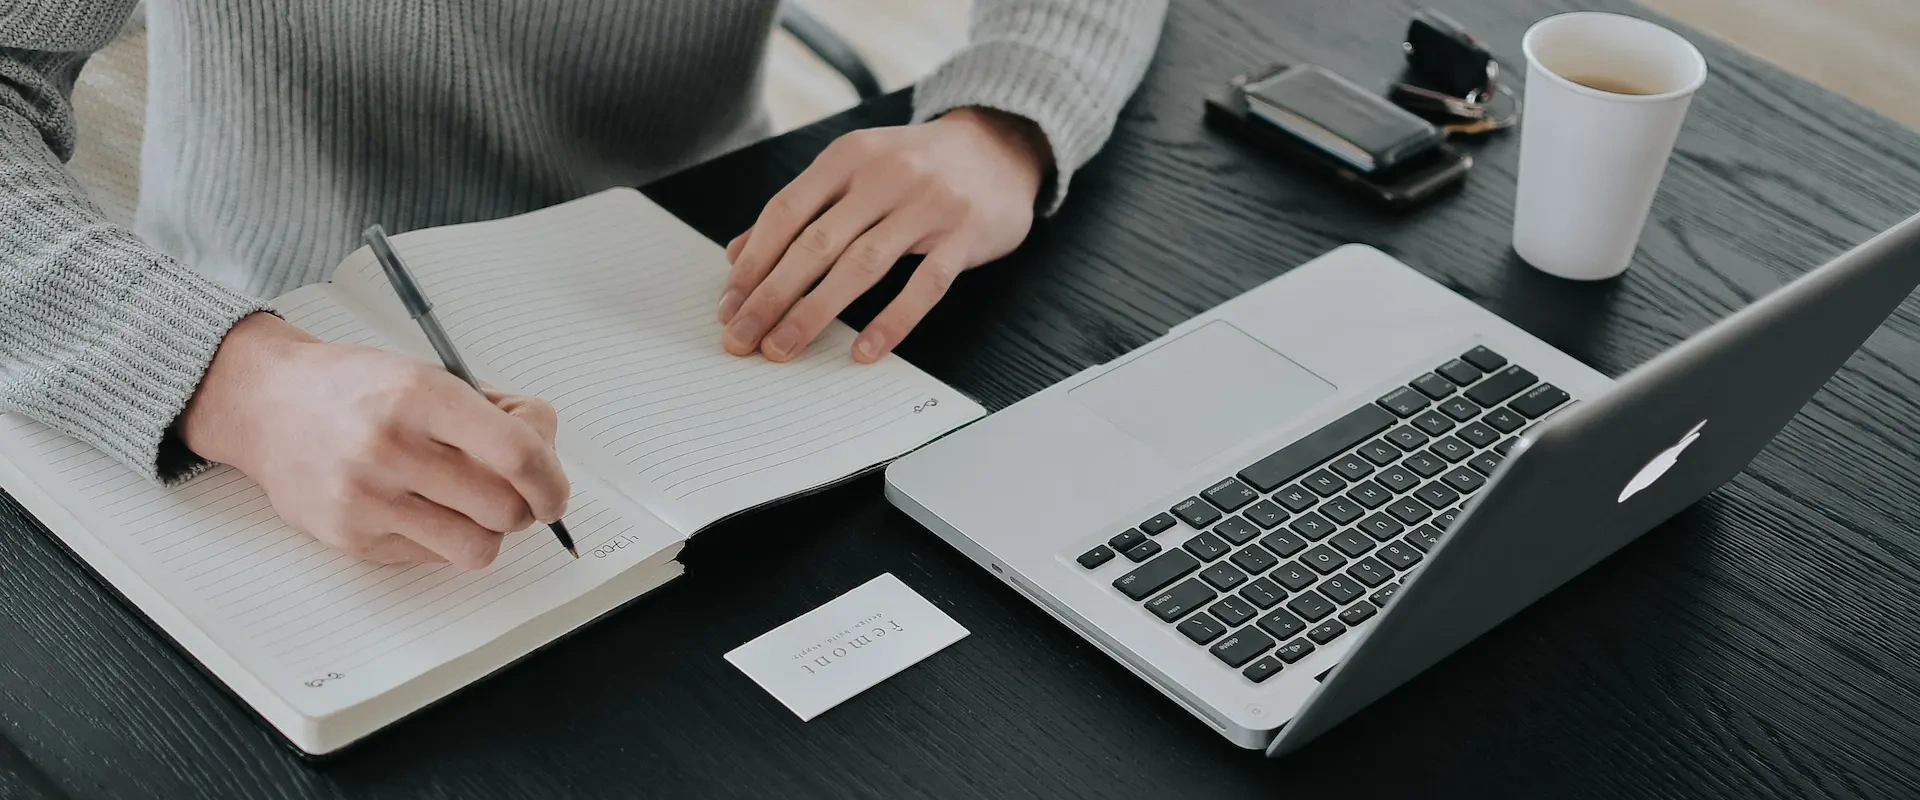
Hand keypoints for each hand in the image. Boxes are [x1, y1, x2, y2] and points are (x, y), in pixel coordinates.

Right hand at [178, 313, 570, 568]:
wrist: (268, 404)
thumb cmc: (357, 388)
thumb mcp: (430, 373)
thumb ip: (495, 413)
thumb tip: (546, 454)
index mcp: (420, 396)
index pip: (517, 453)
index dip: (552, 479)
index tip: (555, 489)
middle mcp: (390, 448)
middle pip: (505, 509)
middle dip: (526, 505)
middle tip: (518, 492)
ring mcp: (367, 499)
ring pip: (476, 547)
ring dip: (490, 531)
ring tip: (473, 504)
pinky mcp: (351, 538)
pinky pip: (434, 558)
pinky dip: (446, 538)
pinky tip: (426, 507)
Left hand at [718, 107, 1051, 362]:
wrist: (1000, 145)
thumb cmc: (917, 165)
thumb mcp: (856, 169)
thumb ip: (801, 207)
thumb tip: (739, 255)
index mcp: (849, 156)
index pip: (786, 212)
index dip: (753, 262)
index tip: (728, 305)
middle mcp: (885, 175)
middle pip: (815, 243)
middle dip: (771, 296)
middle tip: (742, 337)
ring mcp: (928, 204)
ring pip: (861, 266)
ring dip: (814, 312)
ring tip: (782, 348)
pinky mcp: (965, 234)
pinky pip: (925, 286)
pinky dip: (892, 322)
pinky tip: (863, 352)